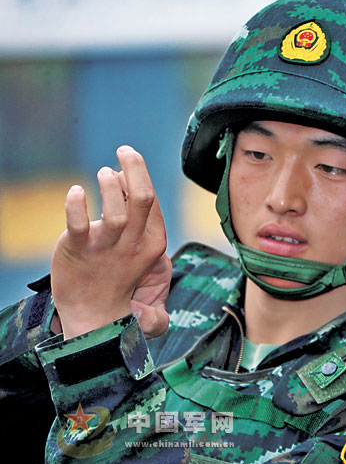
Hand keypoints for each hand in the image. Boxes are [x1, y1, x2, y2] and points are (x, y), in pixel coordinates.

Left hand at [51, 146, 170, 339]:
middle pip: (141, 197)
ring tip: (103, 173)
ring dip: (109, 185)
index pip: (151, 200)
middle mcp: (134, 244)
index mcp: (153, 242)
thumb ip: (136, 214)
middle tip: (125, 149)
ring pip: (115, 211)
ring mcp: (106, 248)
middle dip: (135, 167)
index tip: (126, 165)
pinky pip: (77, 224)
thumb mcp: (139, 246)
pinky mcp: (78, 251)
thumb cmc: (117, 273)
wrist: (95, 314)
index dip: (140, 176)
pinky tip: (74, 192)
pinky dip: (75, 204)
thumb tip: (123, 178)